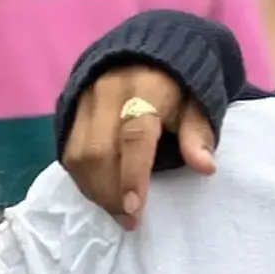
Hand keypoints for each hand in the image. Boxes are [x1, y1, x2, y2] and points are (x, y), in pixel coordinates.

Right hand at [61, 66, 215, 227]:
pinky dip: (83, 179)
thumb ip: (199, 133)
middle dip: (110, 193)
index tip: (134, 210)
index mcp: (145, 88)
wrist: (145, 52)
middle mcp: (107, 92)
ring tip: (116, 211)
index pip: (134, 136)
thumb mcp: (198, 103)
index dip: (132, 175)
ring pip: (78, 155)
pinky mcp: (71, 110)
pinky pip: (68, 152)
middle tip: (128, 221)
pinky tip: (101, 193)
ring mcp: (85, 100)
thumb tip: (206, 167)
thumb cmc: (178, 86)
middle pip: (98, 151)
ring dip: (95, 190)